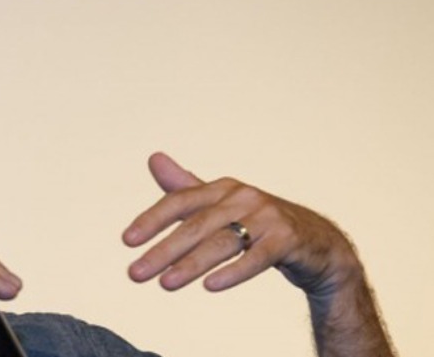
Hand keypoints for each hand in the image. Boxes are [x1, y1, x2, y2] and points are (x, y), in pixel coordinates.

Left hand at [123, 152, 360, 296]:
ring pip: (222, 242)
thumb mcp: (222, 206)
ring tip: (165, 284)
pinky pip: (257, 257)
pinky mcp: (288, 239)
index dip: (151, 220)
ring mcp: (268, 216)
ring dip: (190, 265)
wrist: (317, 243)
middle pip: (196, 225)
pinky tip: (210, 286)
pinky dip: (233, 272)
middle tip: (135, 273)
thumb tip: (153, 158)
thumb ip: (186, 189)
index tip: (127, 242)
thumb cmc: (260, 223)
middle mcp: (243, 197)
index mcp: (223, 188)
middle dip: (163, 251)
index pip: (180, 202)